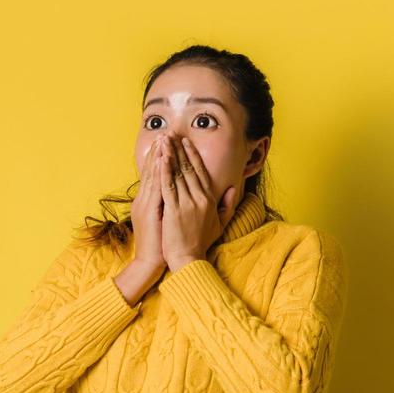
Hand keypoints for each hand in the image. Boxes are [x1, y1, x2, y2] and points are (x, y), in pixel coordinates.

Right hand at [128, 140, 167, 269]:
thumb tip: (174, 196)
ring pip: (153, 175)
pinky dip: (158, 172)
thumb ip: (167, 207)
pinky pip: (155, 187)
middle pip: (153, 170)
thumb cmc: (160, 245)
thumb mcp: (162, 222)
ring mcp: (145, 203)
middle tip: (166, 132)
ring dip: (159, 155)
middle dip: (160, 151)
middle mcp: (145, 199)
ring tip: (164, 139)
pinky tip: (163, 159)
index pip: (156, 175)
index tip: (169, 142)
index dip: (162, 157)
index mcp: (149, 201)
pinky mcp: (149, 210)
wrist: (149, 263)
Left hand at [158, 136, 240, 270]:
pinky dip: (165, 170)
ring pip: (178, 173)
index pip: (200, 171)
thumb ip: (227, 205)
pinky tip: (160, 157)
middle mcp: (199, 198)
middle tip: (171, 133)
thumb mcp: (219, 223)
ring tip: (164, 139)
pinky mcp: (174, 210)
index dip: (192, 155)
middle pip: (188, 168)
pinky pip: (168, 186)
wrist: (188, 259)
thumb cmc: (201, 243)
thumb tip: (232, 188)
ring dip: (170, 154)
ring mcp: (187, 203)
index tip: (185, 142)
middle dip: (179, 149)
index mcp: (208, 199)